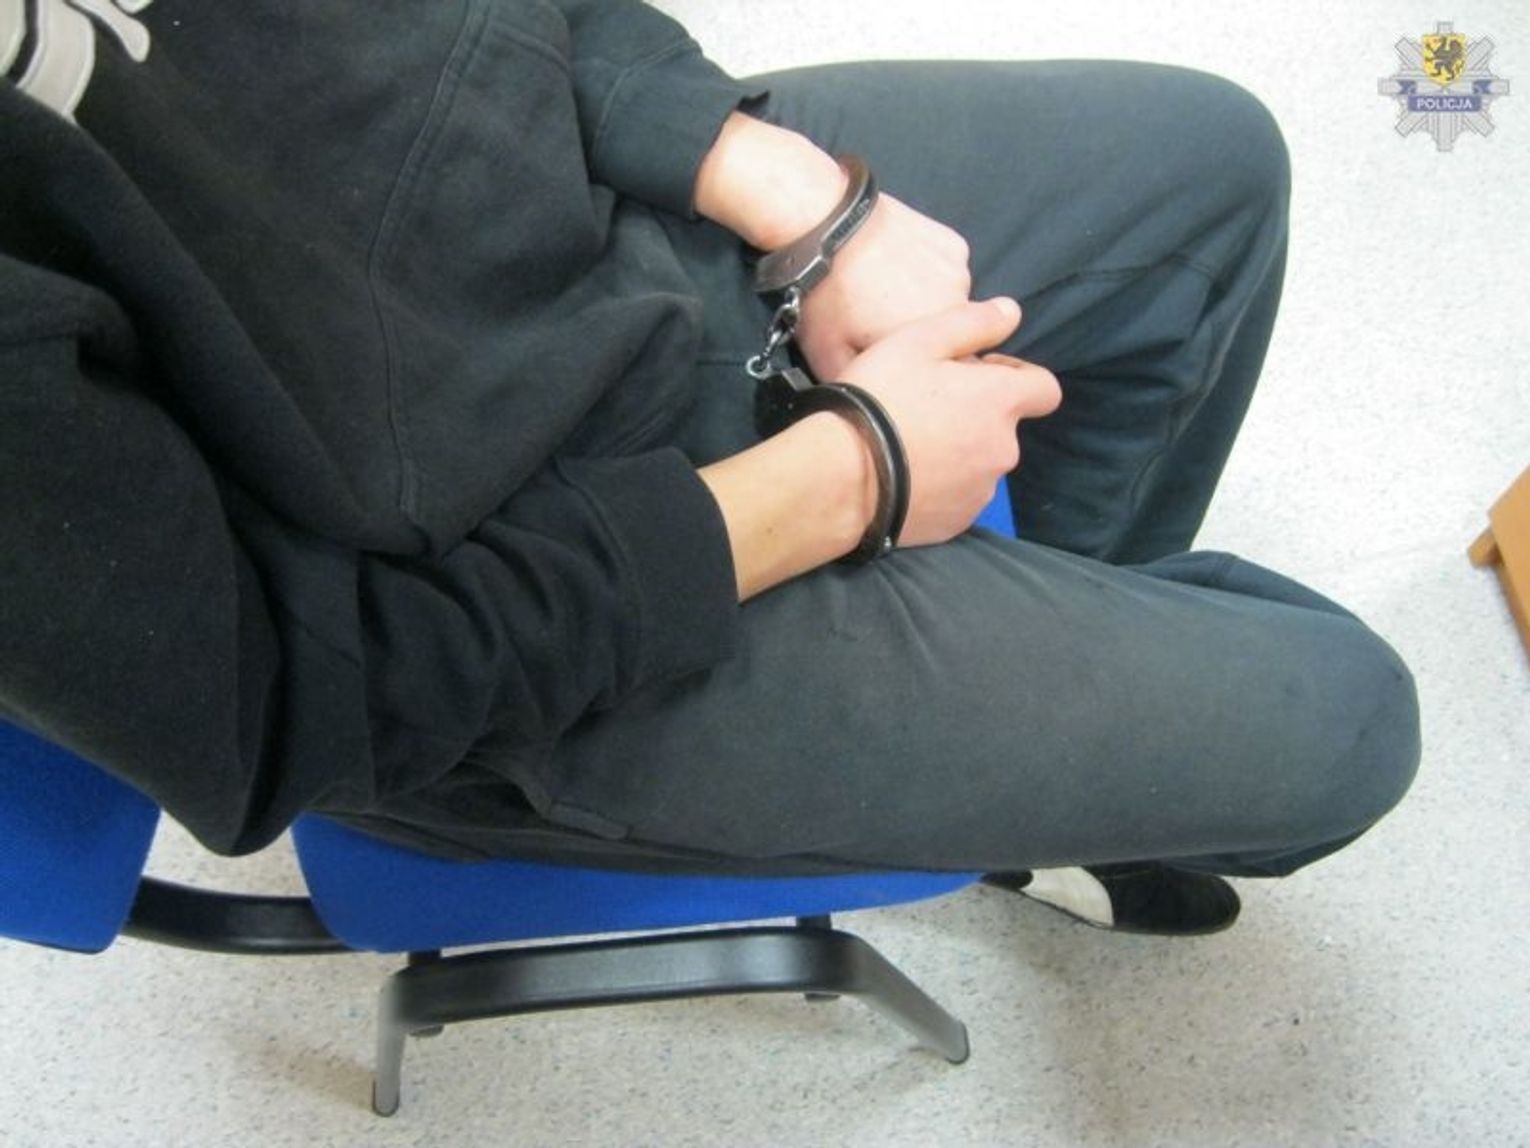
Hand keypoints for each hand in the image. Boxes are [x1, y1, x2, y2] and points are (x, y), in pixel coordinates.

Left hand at [692, 112, 975, 381]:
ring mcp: (960, 272)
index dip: (924, 369)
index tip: (899, 358)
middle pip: (950, 336)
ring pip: (951, 302)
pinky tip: (897, 264)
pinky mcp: (953, 243)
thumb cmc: (825, 295)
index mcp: (931, 344)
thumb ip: (863, 387)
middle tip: (886, 321)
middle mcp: (958, 310)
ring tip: (889, 291)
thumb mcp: (829, 357)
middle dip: (924, 335)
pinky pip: (948, 268)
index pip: (945, 372)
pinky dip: (929, 270)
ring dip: (929, 302)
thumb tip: (877, 406)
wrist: (824, 221)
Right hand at [838, 298, 1060, 547]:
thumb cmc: (879, 399)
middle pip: (1004, 426)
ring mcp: (982, 491)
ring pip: (980, 462)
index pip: (1046, 389)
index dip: (1017, 376)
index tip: (978, 374)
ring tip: (910, 446)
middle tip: (926, 407)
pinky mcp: (958, 522)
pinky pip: (959, 496)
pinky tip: (904, 476)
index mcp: (1001, 402)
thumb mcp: (918, 341)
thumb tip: (1014, 313)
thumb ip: (973, 323)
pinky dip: (942, 485)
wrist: (841, 479)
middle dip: (977, 414)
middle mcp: (1004, 449)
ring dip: (960, 451)